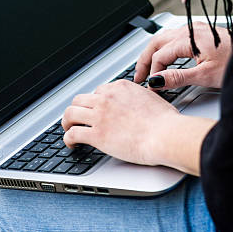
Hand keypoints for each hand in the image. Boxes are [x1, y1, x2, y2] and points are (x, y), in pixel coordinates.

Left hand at [62, 80, 178, 165]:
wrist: (166, 134)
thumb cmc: (165, 122)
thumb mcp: (152, 98)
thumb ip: (140, 98)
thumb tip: (141, 103)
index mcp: (121, 87)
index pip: (99, 91)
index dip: (94, 102)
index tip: (94, 110)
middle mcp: (107, 98)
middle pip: (80, 100)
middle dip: (77, 109)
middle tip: (76, 118)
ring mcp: (100, 116)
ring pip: (70, 113)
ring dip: (66, 122)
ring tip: (68, 129)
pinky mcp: (97, 134)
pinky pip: (72, 134)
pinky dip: (67, 139)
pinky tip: (71, 144)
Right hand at [134, 22, 232, 89]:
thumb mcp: (205, 76)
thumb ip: (177, 78)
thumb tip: (156, 81)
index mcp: (189, 38)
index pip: (160, 55)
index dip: (153, 72)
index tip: (152, 86)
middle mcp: (191, 29)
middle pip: (157, 42)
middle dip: (145, 59)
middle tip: (139, 76)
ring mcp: (196, 29)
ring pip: (165, 38)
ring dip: (154, 52)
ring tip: (149, 68)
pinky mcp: (202, 32)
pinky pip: (175, 37)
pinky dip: (165, 48)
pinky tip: (165, 57)